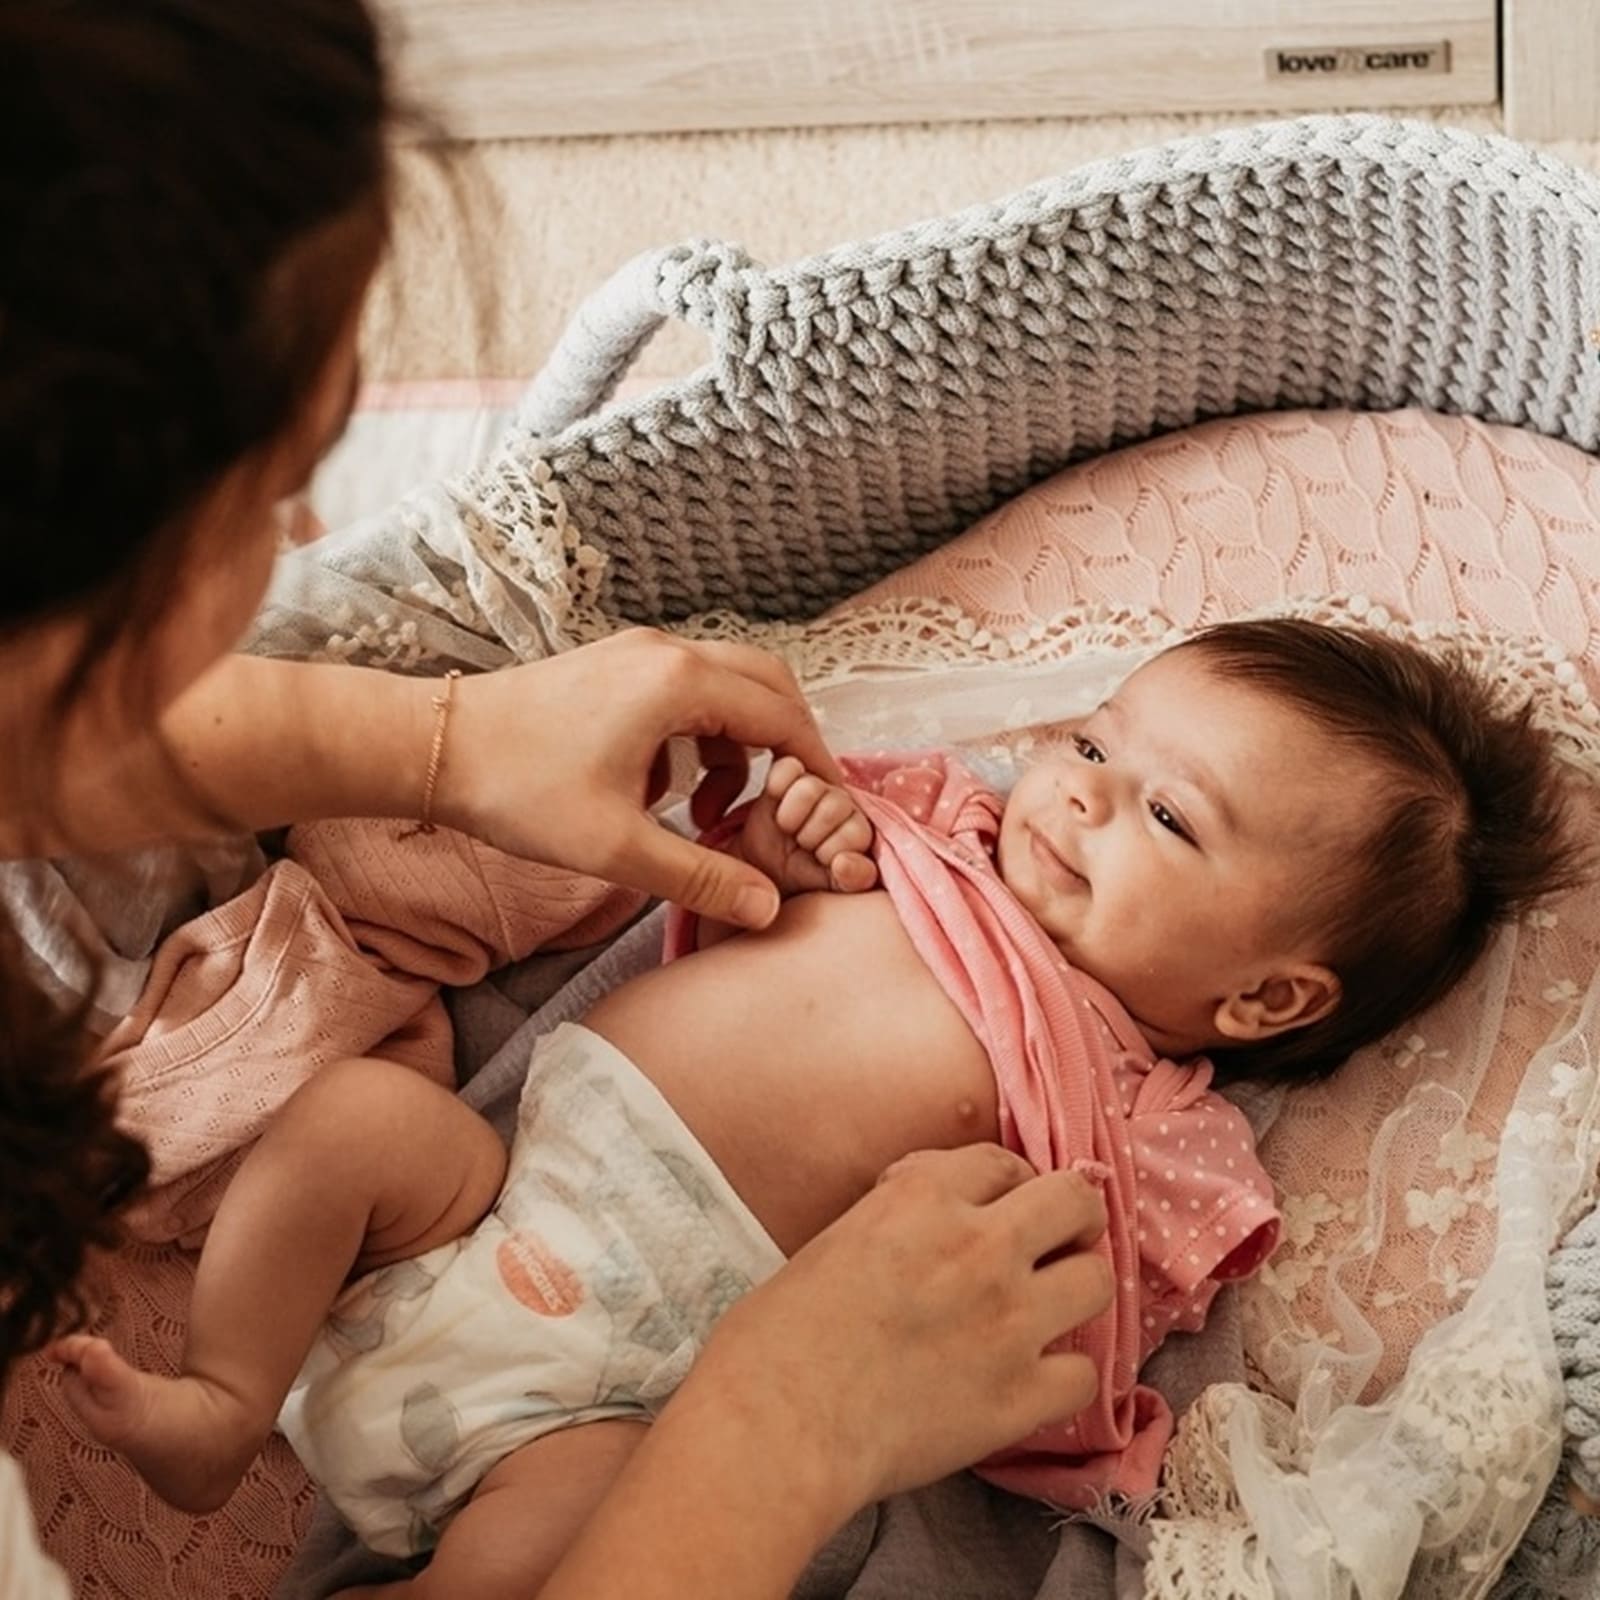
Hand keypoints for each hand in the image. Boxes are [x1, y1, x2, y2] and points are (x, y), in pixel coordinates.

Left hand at [432, 631, 842, 929]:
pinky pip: (687, 691)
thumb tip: (767, 905)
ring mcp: (638, 653)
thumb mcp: (615, 847)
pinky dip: (700, 736)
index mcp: (679, 683)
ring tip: (711, 813)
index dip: (817, 766)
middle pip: (767, 685)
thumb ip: (699, 876)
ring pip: (727, 687)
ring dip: (740, 745)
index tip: (828, 811)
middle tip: (789, 806)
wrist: (432, 748)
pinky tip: (666, 791)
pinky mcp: (614, 666)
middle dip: (788, 746)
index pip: (783, 715)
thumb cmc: (518, 790)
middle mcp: (668, 653)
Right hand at [675, 1143, 1110, 1516]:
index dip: (1010, 1184)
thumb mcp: (837, 1236)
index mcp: (923, 1195)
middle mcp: (979, 1245)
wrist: (777, 1423)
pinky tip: (1034, 1380)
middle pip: (1075, 1202)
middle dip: (1073, 1219)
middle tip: (1058, 1243)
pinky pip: (1084, 1374)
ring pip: (1096, 1281)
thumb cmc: (777, 1335)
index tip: (1005, 1207)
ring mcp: (1008, 1321)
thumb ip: (901, 1217)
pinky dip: (1063, 1376)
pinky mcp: (1019, 1397)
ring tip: (1051, 1310)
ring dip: (1076, 1290)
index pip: (1003, 1162)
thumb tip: (933, 1221)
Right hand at [738, 756, 877, 894]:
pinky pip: (788, 767)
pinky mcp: (784, 774)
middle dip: (811, 834)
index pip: (856, 832)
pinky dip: (778, 784)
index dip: (832, 850)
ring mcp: (813, 784)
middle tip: (800, 844)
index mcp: (858, 827)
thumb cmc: (797, 877)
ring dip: (792, 816)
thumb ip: (853, 877)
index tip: (819, 860)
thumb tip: (845, 863)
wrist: (759, 871)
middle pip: (835, 805)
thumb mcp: (830, 885)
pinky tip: (774, 803)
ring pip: (810, 787)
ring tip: (787, 829)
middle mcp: (840, 801)